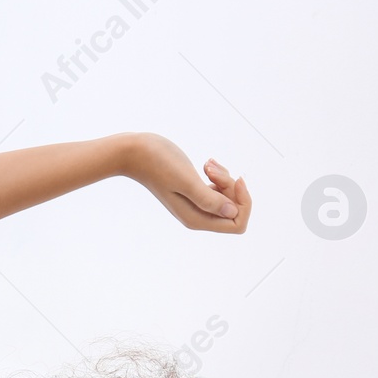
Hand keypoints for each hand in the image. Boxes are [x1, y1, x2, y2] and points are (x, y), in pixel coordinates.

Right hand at [119, 133, 251, 233]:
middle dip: (232, 187)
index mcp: (196, 219)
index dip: (243, 203)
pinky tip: (206, 164)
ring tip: (206, 165)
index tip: (235, 180)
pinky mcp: (193, 191)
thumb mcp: (185, 180)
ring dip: (224, 178)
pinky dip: (218, 175)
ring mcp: (195, 204)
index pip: (237, 223)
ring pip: (227, 197)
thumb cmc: (157, 164)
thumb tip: (232, 212)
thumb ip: (208, 199)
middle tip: (212, 170)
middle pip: (234, 210)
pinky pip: (218, 188)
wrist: (134, 154)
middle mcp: (197, 215)